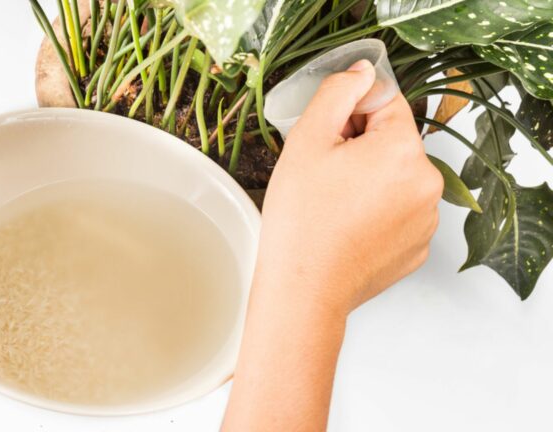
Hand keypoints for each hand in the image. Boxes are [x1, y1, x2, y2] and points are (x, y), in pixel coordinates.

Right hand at [223, 60, 442, 430]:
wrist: (304, 289)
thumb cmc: (301, 220)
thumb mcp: (307, 140)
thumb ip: (337, 93)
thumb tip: (362, 73)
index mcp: (404, 149)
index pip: (386, 102)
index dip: (350, 114)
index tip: (328, 139)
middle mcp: (428, 182)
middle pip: (393, 142)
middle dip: (360, 149)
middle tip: (323, 177)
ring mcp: (427, 219)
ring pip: (396, 178)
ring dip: (370, 180)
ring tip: (333, 206)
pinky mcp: (418, 247)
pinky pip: (399, 211)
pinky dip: (377, 212)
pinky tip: (347, 227)